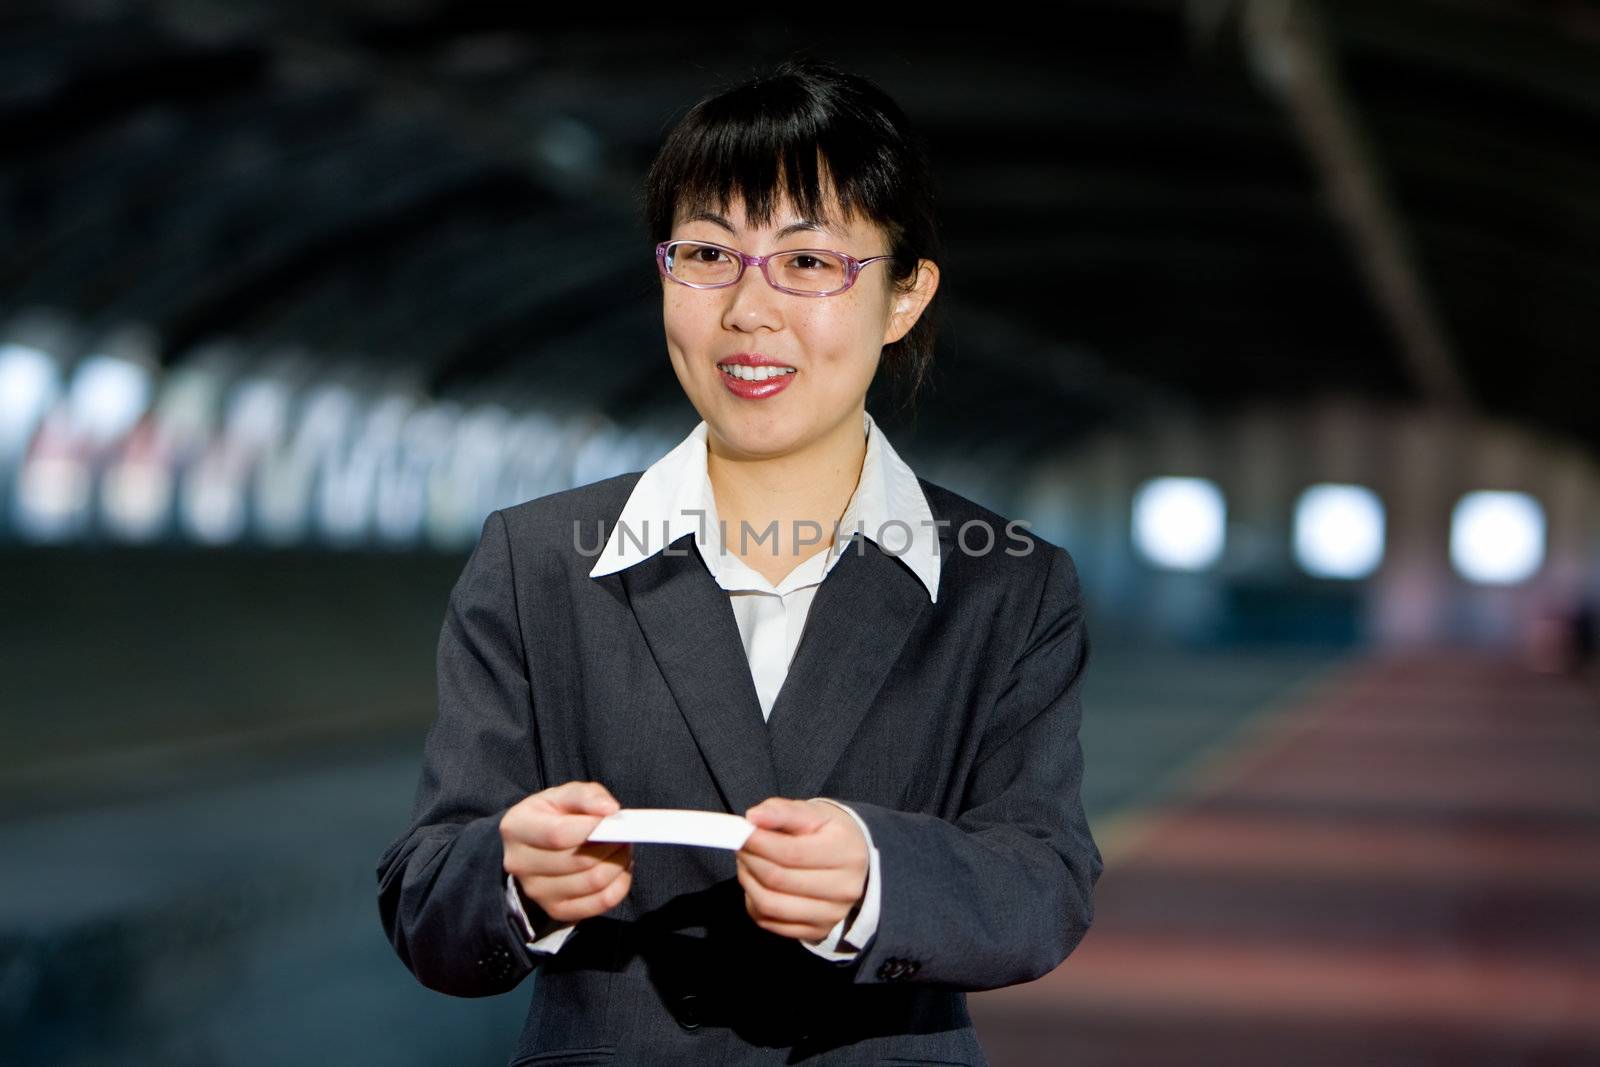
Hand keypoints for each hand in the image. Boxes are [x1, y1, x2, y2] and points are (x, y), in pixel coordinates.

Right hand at [501, 780, 632, 923]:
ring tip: (622, 848)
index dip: (593, 827)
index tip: (612, 817)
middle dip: (612, 844)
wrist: (535, 846)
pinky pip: (601, 903)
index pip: (559, 834)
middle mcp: (520, 864)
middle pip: (580, 861)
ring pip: (593, 882)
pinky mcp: (556, 910)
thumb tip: (609, 809)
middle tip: (623, 832)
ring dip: (619, 863)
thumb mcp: (564, 795)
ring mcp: (536, 891)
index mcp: (516, 827)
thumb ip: (586, 796)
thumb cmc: (553, 815)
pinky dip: (619, 885)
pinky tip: (619, 869)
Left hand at [735, 797, 867, 941]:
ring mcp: (831, 914)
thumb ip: (783, 812)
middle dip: (750, 860)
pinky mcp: (816, 932)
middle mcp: (844, 888)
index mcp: (846, 853)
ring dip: (747, 882)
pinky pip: (769, 921)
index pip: (791, 853)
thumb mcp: (812, 813)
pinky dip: (753, 902)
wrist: (852, 861)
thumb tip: (753, 817)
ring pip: (770, 904)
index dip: (758, 843)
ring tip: (747, 863)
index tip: (741, 832)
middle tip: (741, 846)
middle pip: (778, 879)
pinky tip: (757, 884)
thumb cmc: (828, 833)